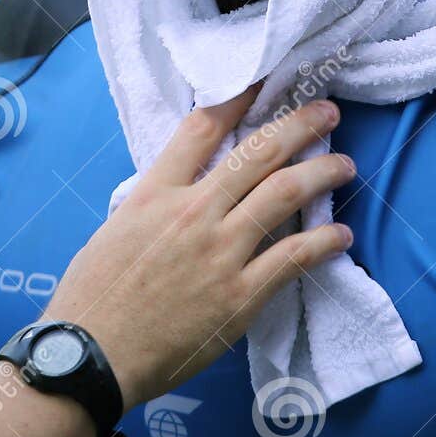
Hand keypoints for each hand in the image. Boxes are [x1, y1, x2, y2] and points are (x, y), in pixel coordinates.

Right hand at [42, 91, 354, 407]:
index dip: (239, 96)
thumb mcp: (116, 228)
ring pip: (285, 193)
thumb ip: (154, 202)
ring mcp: (220, 252)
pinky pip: (294, 256)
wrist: (92, 354)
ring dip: (322, 172)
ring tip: (343, 163)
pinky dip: (324, 240)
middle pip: (259, 151)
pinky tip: (341, 234)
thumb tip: (184, 187)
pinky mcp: (241, 294)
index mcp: (156, 192)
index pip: (204, 126)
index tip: (263, 82)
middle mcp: (193, 211)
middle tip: (327, 112)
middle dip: (301, 124)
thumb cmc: (94, 296)